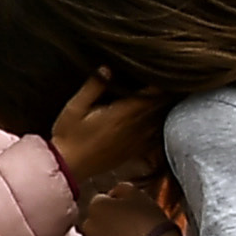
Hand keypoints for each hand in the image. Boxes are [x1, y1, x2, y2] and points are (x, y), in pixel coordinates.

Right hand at [46, 69, 165, 190]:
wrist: (67, 167)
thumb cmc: (68, 137)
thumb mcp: (75, 107)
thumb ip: (93, 86)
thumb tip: (107, 68)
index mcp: (123, 113)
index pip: (152, 95)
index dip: (161, 83)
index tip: (163, 73)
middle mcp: (135, 128)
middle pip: (160, 107)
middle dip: (165, 94)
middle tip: (169, 82)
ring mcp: (136, 142)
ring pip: (160, 122)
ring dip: (163, 110)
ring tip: (166, 99)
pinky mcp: (133, 152)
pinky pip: (154, 139)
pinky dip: (158, 129)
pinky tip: (157, 123)